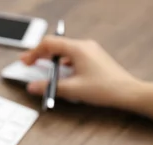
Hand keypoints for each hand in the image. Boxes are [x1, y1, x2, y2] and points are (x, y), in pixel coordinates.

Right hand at [20, 36, 140, 107]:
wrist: (127, 92)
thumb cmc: (104, 88)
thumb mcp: (72, 89)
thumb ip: (49, 87)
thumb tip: (33, 86)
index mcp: (78, 49)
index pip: (49, 43)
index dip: (34, 52)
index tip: (25, 61)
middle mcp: (84, 46)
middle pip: (56, 45)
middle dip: (40, 54)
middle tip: (29, 63)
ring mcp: (90, 51)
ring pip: (65, 50)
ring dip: (52, 58)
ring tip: (42, 67)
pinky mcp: (94, 59)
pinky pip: (73, 56)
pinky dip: (62, 62)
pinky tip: (60, 73)